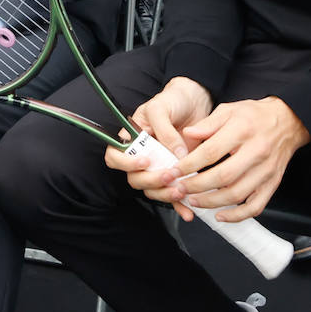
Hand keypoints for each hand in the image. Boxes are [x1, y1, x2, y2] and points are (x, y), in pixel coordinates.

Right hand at [105, 77, 211, 194]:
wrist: (195, 102)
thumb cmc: (171, 101)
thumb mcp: (161, 108)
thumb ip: (164, 130)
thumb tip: (175, 154)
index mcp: (131, 139)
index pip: (115, 157)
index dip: (125, 164)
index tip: (145, 161)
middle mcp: (142, 156)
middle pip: (135, 179)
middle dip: (152, 180)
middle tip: (170, 175)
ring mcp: (158, 167)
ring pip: (152, 190)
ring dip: (165, 194)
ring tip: (182, 190)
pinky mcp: (175, 175)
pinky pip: (172, 195)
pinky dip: (180, 205)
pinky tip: (188, 210)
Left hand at [160, 97, 308, 222]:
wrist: (288, 121)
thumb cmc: (255, 115)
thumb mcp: (229, 109)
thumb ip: (208, 123)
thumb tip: (187, 134)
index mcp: (242, 130)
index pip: (211, 152)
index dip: (189, 164)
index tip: (175, 171)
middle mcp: (256, 152)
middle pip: (223, 177)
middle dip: (197, 186)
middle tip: (180, 189)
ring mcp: (265, 170)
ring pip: (237, 194)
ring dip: (211, 202)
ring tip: (194, 201)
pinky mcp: (272, 183)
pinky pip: (255, 206)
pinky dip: (237, 215)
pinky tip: (221, 215)